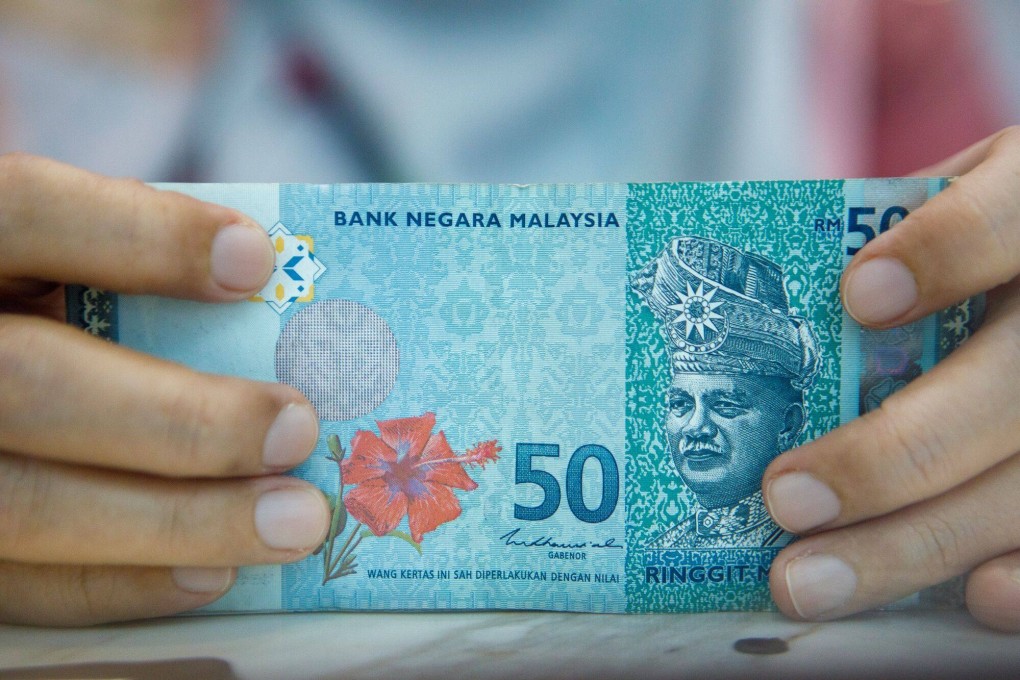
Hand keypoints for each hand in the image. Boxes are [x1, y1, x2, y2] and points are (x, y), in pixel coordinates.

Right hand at [0, 154, 329, 625]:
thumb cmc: (22, 309)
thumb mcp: (40, 260)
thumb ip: (110, 263)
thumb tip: (262, 290)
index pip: (25, 214)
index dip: (140, 236)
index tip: (258, 262)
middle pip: (30, 383)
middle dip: (181, 418)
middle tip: (296, 429)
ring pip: (28, 504)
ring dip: (179, 523)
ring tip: (293, 521)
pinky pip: (18, 588)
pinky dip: (121, 585)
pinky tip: (212, 574)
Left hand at [763, 127, 1019, 631]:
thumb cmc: (978, 228)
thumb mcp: (946, 201)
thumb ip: (881, 238)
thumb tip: (752, 311)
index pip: (1011, 219)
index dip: (946, 253)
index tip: (859, 294)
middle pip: (1006, 390)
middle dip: (889, 455)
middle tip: (784, 497)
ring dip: (915, 543)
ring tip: (807, 580)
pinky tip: (970, 598)